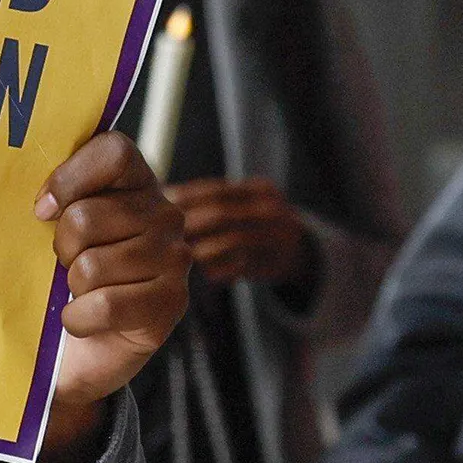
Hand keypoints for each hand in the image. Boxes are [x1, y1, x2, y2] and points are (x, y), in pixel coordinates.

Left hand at [35, 131, 190, 445]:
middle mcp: (164, 214)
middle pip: (87, 216)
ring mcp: (174, 258)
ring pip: (92, 265)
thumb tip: (27, 194)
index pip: (113, 151)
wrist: (78, 351)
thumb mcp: (52, 228)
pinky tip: (81, 319)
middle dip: (61, 248)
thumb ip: (49, 198)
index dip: (69, 179)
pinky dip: (79, 319)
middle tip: (65, 263)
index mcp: (135, 182)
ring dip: (72, 287)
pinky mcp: (170, 304)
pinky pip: (107, 305)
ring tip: (79, 290)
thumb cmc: (60, 278)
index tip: (42, 210)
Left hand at [167, 177, 310, 286]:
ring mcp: (276, 237)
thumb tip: (163, 193)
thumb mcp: (244, 201)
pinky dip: (220, 270)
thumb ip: (213, 198)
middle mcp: (271, 210)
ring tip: (180, 254)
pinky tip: (204, 272)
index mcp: (260, 190)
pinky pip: (241, 267)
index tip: (162, 204)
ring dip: (202, 248)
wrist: (300, 250)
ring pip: (233, 240)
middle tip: (164, 232)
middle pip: (223, 213)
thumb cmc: (256, 222)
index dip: (187, 196)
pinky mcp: (274, 263)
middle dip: (190, 222)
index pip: (217, 189)